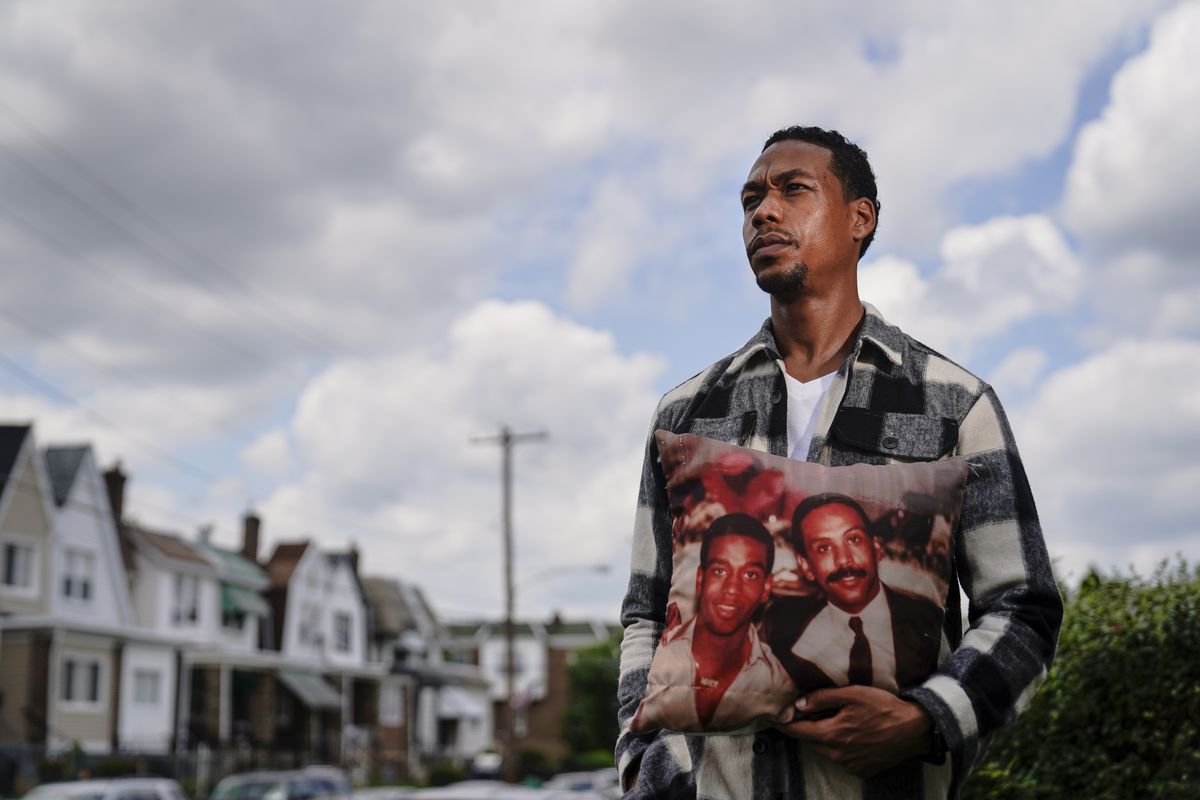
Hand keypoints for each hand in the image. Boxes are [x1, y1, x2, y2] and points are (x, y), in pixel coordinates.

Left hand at [772, 686, 932, 777]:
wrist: (915, 729)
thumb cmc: (884, 708)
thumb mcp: (852, 694)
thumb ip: (823, 698)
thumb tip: (799, 704)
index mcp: (833, 735)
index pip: (799, 731)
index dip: (784, 724)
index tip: (773, 718)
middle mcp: (838, 755)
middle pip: (811, 741)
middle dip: (804, 729)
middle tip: (801, 714)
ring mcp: (851, 765)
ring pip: (826, 751)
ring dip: (822, 738)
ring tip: (829, 721)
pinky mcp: (862, 771)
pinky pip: (842, 759)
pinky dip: (839, 747)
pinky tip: (849, 734)